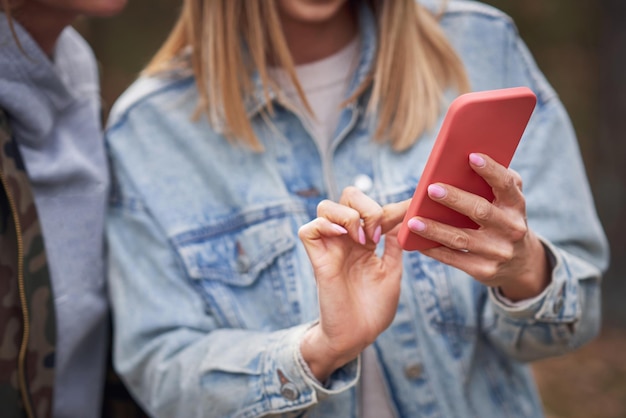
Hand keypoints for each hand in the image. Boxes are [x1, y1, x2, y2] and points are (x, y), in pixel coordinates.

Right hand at [298, 187, 403, 380]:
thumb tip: (401, 220)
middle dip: (367, 206)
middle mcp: (346, 240)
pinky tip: (345, 238)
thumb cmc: (373, 309)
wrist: (358, 336)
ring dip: (349, 216)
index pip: (374, 210)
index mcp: (365, 242)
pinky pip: (308, 230)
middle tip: (378, 233)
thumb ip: (393, 245)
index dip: (395, 206)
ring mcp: (330, 248)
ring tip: (364, 240)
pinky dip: (325, 226)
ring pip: (325, 207)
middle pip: (347, 197)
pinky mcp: (318, 260)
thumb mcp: (392, 272)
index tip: (415, 204)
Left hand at [406, 153, 549, 300]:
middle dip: (455, 199)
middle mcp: (512, 229)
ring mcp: (499, 252)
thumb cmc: (503, 219)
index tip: (471, 156)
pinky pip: (455, 259)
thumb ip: (493, 182)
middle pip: (480, 211)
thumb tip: (460, 162)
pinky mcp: (485, 270)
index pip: (506, 184)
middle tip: (431, 189)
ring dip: (435, 229)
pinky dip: (434, 250)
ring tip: (413, 221)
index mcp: (516, 205)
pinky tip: (417, 242)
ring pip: (462, 238)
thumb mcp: (507, 202)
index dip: (490, 170)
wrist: (520, 263)